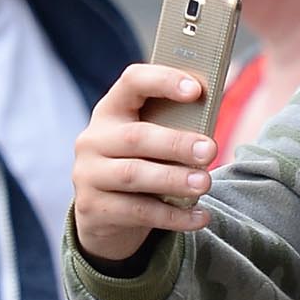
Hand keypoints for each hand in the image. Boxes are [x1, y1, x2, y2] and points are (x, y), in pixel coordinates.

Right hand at [72, 64, 216, 264]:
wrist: (102, 218)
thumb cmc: (138, 169)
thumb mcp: (148, 146)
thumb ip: (171, 132)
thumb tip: (211, 135)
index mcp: (111, 111)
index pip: (132, 83)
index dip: (163, 81)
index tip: (196, 90)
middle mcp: (93, 139)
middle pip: (136, 137)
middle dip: (176, 143)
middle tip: (210, 150)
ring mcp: (89, 175)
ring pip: (133, 175)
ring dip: (174, 179)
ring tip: (205, 184)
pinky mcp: (94, 209)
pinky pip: (138, 212)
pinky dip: (174, 216)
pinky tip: (200, 217)